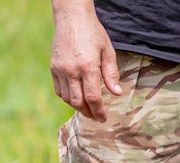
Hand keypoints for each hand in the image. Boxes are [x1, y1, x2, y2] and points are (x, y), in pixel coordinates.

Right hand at [50, 4, 121, 121]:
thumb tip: (116, 93)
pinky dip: (67, 98)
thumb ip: (111, 74)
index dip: (99, 111)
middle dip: (88, 113)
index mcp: (88, 67)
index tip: (104, 118)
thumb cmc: (93, 34)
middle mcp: (72, 70)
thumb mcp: (108, 52)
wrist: (72, 18)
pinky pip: (58, 90)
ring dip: (78, 107)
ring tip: (88, 110)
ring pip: (67, 98)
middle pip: (78, 102)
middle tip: (96, 117)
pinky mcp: (53, 67)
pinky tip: (76, 98)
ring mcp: (60, 69)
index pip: (93, 98)